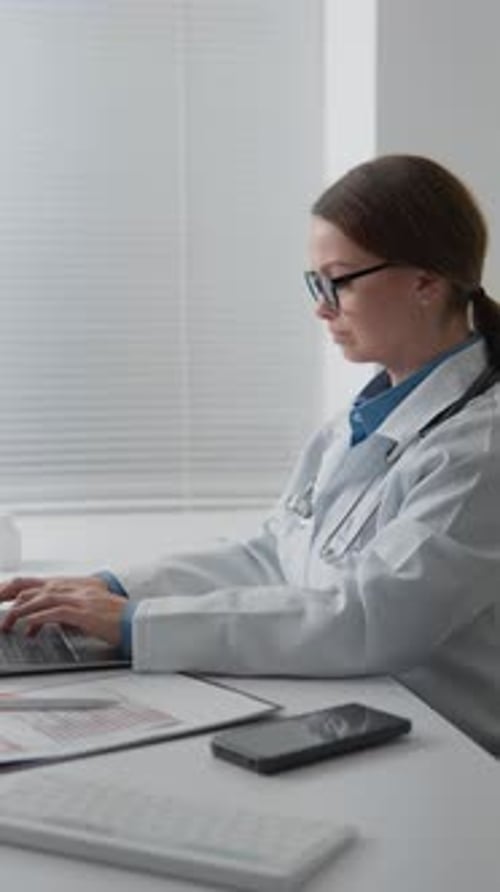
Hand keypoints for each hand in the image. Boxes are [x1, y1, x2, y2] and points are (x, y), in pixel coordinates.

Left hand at [0, 576, 125, 645]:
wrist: (136, 619)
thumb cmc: (115, 617)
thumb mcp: (87, 608)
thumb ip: (66, 609)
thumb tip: (43, 621)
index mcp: (74, 585)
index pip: (38, 583)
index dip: (16, 588)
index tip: (3, 598)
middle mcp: (74, 588)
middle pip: (34, 588)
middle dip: (12, 599)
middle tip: (1, 615)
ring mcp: (79, 599)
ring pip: (41, 599)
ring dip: (21, 611)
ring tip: (8, 623)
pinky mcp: (84, 612)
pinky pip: (55, 613)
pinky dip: (38, 619)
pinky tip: (29, 628)